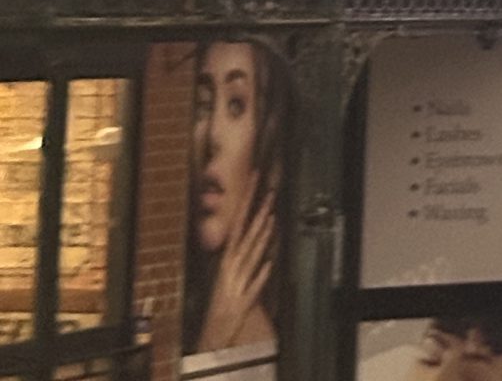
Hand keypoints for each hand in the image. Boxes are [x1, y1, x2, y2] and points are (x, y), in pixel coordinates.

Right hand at [198, 172, 276, 351]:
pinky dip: (261, 275)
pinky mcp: (245, 301)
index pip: (237, 224)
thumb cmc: (222, 301)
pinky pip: (255, 286)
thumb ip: (241, 252)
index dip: (246, 203)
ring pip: (251, 257)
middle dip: (258, 215)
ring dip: (261, 238)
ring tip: (271, 219)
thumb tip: (255, 230)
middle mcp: (231, 269)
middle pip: (246, 237)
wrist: (214, 334)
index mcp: (227, 260)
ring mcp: (238, 284)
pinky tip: (269, 265)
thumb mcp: (229, 272)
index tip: (253, 183)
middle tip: (269, 194)